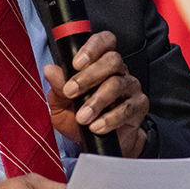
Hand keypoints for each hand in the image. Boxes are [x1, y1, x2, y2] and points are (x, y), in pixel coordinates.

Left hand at [44, 29, 149, 156]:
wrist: (98, 146)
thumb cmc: (80, 120)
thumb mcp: (62, 105)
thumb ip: (58, 88)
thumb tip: (50, 70)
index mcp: (100, 63)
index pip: (104, 42)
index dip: (93, 47)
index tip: (76, 63)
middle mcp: (119, 71)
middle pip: (112, 60)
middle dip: (89, 75)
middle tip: (71, 91)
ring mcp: (130, 88)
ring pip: (117, 84)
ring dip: (96, 101)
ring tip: (82, 117)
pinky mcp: (138, 106)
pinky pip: (127, 108)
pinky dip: (109, 119)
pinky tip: (96, 127)